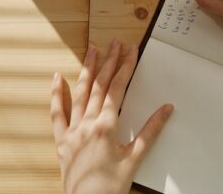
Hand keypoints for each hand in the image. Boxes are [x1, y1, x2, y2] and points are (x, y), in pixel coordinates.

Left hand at [51, 40, 173, 193]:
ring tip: (92, 50)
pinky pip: (57, 113)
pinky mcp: (62, 141)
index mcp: (106, 127)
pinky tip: (57, 78)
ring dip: (87, 70)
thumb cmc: (111, 187)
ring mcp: (72, 131)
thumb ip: (150, 131)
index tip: (131, 50)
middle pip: (99, 85)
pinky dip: (57, 94)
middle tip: (116, 43)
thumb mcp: (135, 158)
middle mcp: (87, 124)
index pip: (118, 88)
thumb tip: (166, 109)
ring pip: (79, 93)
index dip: (125, 67)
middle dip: (109, 62)